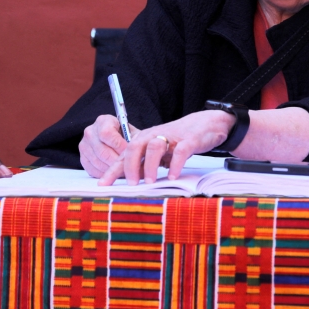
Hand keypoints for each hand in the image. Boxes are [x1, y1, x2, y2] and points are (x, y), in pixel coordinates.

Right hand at [78, 114, 129, 177]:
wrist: (114, 139)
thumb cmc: (125, 136)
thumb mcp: (131, 133)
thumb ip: (133, 140)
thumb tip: (136, 151)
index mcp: (103, 121)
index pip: (107, 133)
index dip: (119, 146)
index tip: (129, 153)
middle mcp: (90, 132)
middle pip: (102, 151)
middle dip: (117, 161)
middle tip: (128, 167)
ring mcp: (84, 145)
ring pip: (98, 162)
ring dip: (112, 169)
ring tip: (123, 172)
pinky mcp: (82, 158)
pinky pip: (93, 170)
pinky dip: (104, 174)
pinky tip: (114, 172)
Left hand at [99, 110, 234, 185]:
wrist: (206, 124)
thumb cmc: (179, 140)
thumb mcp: (159, 151)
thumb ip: (145, 163)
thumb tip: (131, 181)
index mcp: (145, 139)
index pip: (125, 155)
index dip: (113, 169)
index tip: (102, 185)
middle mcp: (155, 136)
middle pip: (135, 147)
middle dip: (130, 166)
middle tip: (131, 184)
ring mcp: (172, 137)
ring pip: (155, 147)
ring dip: (150, 165)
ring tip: (150, 182)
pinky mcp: (189, 140)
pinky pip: (180, 151)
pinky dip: (175, 164)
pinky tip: (172, 177)